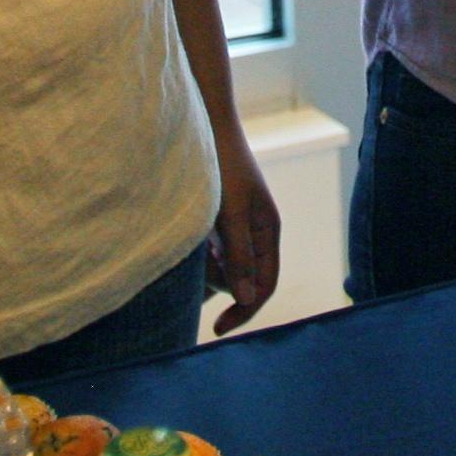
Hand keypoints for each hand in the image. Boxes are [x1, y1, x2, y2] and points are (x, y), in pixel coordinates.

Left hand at [204, 122, 281, 335]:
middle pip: (241, 281)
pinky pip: (209, 252)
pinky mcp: (217, 221)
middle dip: (218, 282)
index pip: (264, 285)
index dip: (245, 311)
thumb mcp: (230, 214)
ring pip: (222, 268)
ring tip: (191, 241)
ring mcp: (236, 227)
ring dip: (204, 266)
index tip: (216, 329)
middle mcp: (255, 233)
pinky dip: (197, 252)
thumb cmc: (221, 166)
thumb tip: (247, 299)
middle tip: (195, 264)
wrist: (204, 126)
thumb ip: (240, 256)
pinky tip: (188, 234)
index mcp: (268, 232)